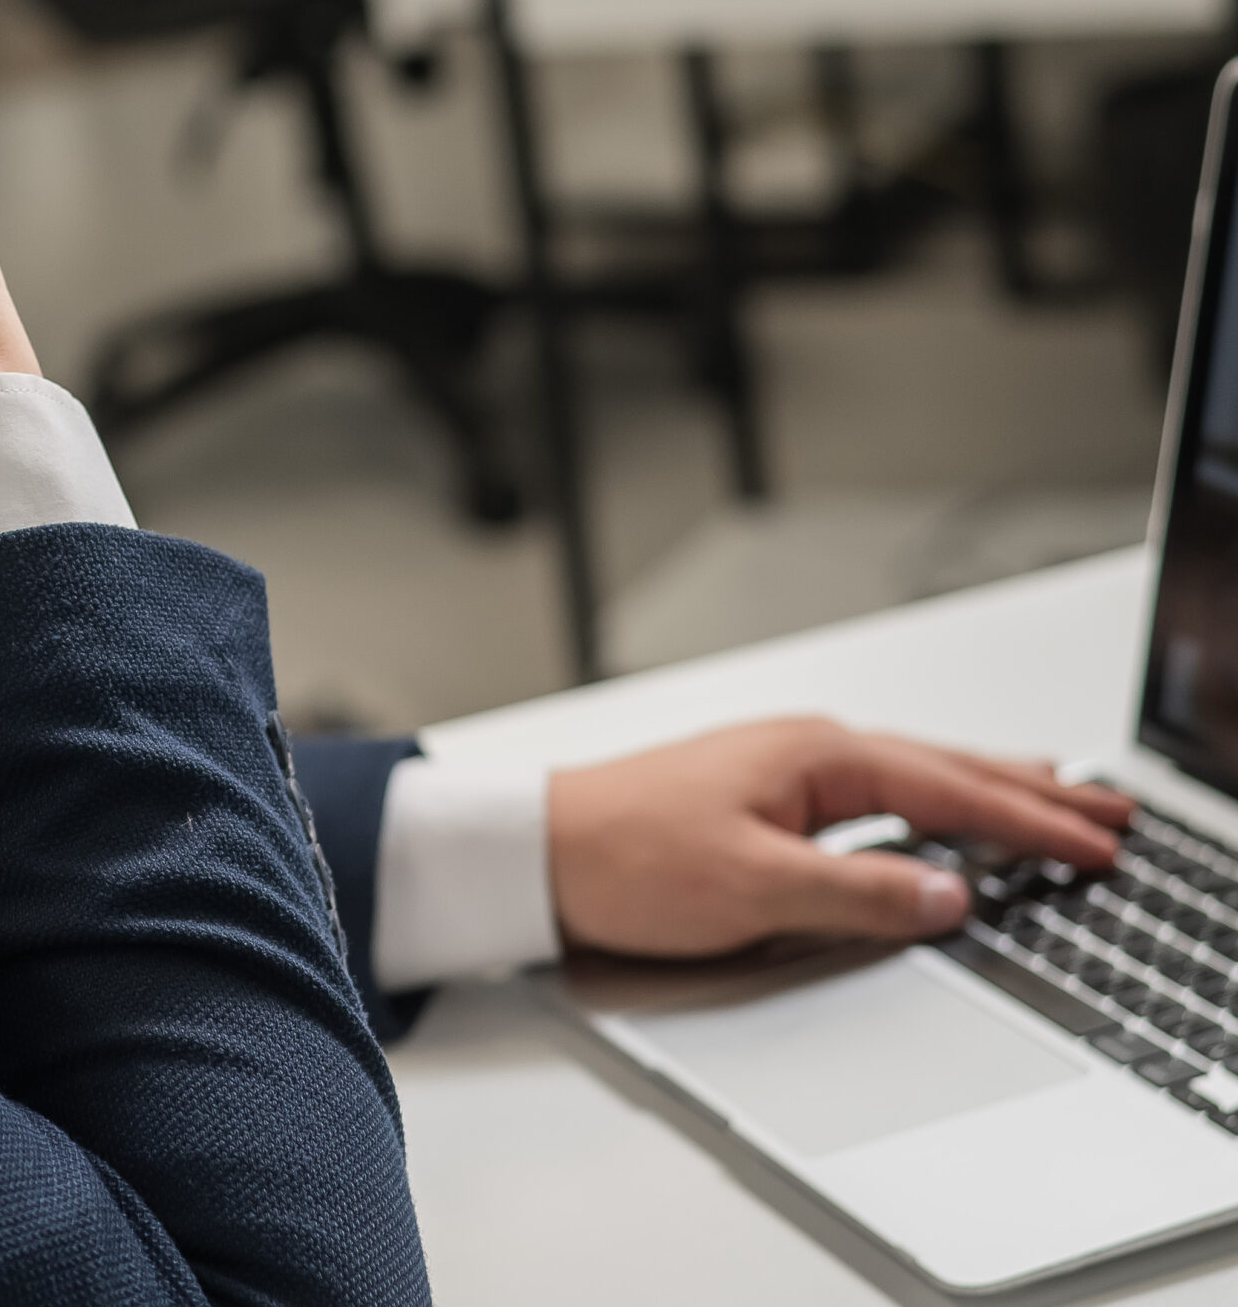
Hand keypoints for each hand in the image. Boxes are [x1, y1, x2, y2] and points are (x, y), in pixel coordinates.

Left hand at [547, 717, 1133, 957]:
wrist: (538, 849)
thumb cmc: (627, 858)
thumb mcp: (755, 889)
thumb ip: (860, 894)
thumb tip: (949, 896)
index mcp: (814, 756)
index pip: (949, 789)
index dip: (1032, 822)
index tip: (1099, 842)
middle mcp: (805, 750)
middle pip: (944, 768)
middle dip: (1030, 791)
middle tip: (1109, 810)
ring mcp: (785, 769)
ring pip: (914, 775)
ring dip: (987, 790)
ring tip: (1054, 796)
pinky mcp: (766, 797)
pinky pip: (878, 793)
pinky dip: (932, 801)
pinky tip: (943, 817)